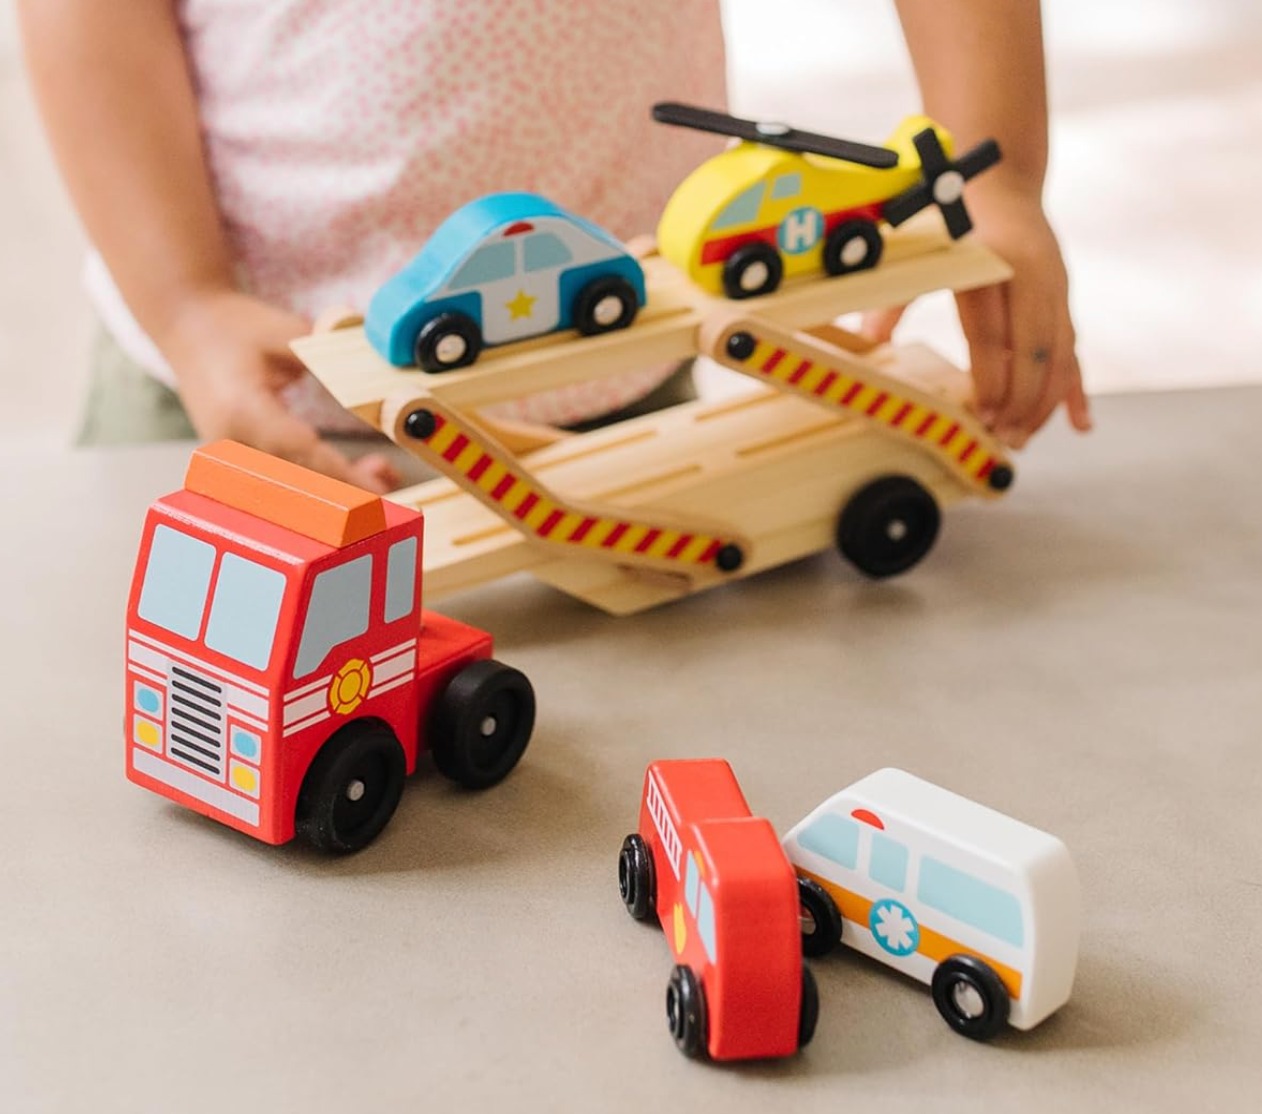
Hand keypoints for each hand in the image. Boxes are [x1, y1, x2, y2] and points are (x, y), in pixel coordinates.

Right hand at [156, 291, 398, 492]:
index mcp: (241, 410)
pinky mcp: (235, 465)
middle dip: (346, 490)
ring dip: (336, 492)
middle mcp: (230, 442)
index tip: (377, 487)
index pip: (299, 451)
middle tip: (389, 478)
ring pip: (290, 493)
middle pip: (296, 484)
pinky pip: (280, 487)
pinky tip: (353, 477)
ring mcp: (229, 458)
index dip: (342, 474)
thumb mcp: (285, 331)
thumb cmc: (234, 326)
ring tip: (379, 473)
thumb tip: (380, 367)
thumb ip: (327, 354)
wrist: (186, 327)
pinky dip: (318, 487)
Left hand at [863, 190, 1091, 448]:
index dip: (990, 377)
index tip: (980, 413)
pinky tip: (1080, 424)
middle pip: (1034, 350)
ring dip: (1044, 402)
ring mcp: (1055, 287)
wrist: (1003, 182)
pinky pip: (1073, 349)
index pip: (994, 333)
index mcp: (994, 263)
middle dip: (1020, 400)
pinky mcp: (1065, 299)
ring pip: (1059, 354)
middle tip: (1003, 438)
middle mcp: (1032, 275)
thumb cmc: (952, 220)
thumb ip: (894, 297)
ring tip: (1023, 438)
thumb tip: (866, 339)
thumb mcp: (920, 253)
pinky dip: (1075, 389)